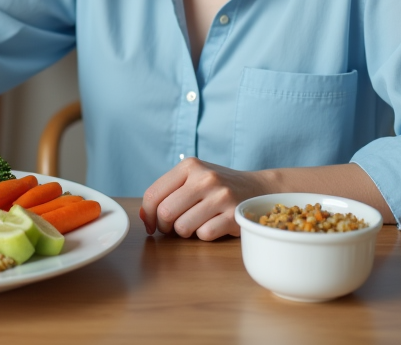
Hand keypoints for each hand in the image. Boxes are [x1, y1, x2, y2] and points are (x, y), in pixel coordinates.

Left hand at [139, 157, 267, 240]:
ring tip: (195, 224)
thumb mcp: (193, 178)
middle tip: (172, 228)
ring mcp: (221, 196)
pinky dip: (204, 235)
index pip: (153, 194)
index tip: (151, 224)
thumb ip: (167, 192)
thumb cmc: (217, 187)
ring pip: (183, 227)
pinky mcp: (234, 215)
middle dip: (164, 226)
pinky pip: (204, 235)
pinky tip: (212, 225)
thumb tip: (142, 216)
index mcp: (190, 166)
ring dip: (185, 232)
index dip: (147, 215)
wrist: (258, 188)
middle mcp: (205, 178)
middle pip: (165, 212)